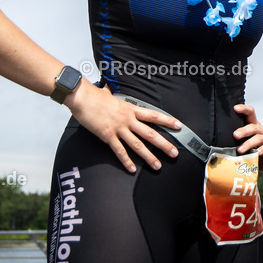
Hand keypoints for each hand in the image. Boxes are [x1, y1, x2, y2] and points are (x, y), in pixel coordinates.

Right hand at [64, 81, 181, 172]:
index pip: (154, 115)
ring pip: (138, 145)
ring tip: (158, 166)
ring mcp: (118, 128)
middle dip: (163, 144)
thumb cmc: (96, 96)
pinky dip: (126, 161)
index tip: (179, 126)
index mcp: (131, 109)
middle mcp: (128, 119)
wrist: (83, 98)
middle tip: (174, 153)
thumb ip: (117, 100)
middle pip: (150, 133)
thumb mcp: (112, 96)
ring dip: (148, 157)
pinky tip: (132, 169)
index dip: (167, 120)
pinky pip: (119, 151)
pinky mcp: (107, 135)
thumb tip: (113, 93)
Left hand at [233, 104, 262, 173]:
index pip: (250, 112)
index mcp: (253, 125)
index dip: (244, 109)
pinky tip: (257, 153)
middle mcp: (260, 129)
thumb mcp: (245, 141)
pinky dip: (262, 149)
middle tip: (235, 135)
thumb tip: (217, 141)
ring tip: (240, 150)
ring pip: (258, 137)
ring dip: (248, 143)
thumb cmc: (254, 149)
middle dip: (243, 131)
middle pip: (252, 126)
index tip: (235, 108)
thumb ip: (236, 139)